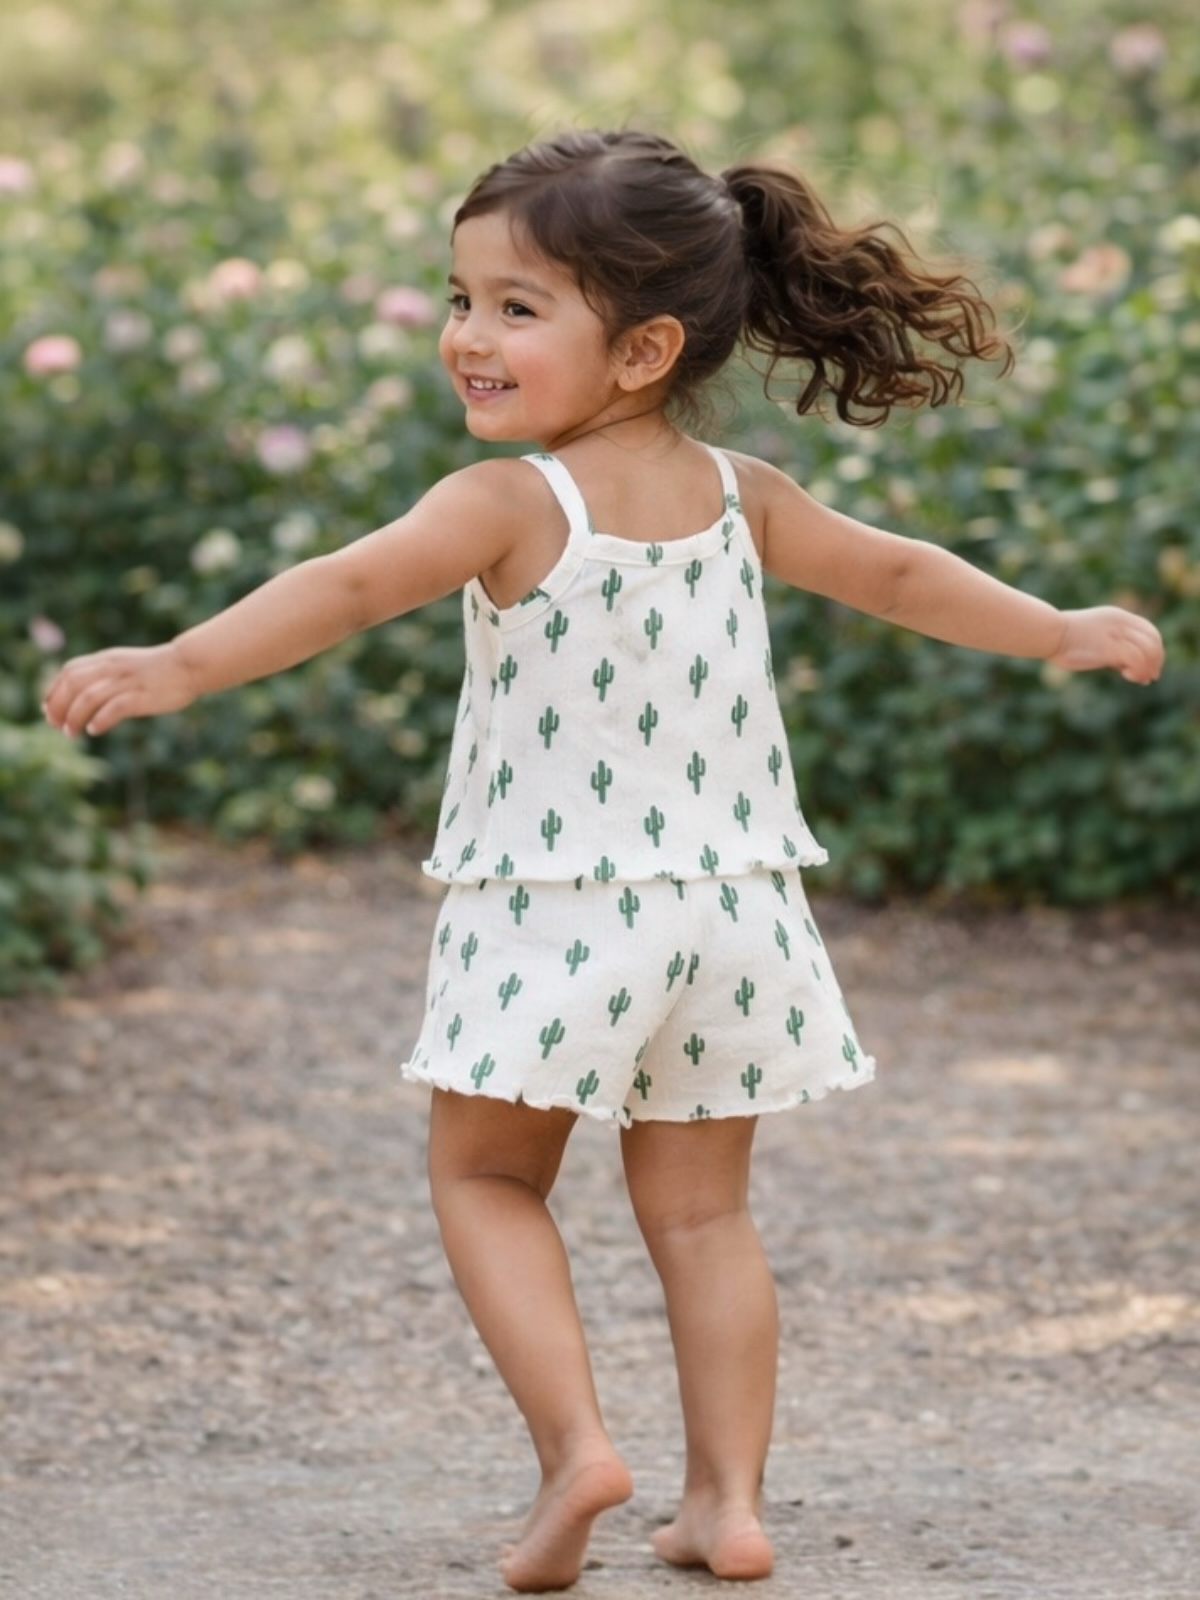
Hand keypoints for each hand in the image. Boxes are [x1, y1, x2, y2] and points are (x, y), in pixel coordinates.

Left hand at [42, 642, 197, 736]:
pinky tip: (95, 730)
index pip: (69, 671)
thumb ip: (107, 675)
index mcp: (107, 660)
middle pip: (72, 684)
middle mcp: (112, 668)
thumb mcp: (127, 666)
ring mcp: (126, 682)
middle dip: (58, 706)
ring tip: (72, 733)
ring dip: (74, 716)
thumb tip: (85, 695)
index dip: (53, 690)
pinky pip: (113, 708)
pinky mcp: (140, 696)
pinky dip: (99, 720)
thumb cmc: (161, 670)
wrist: (189, 664)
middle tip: (56, 725)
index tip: (48, 710)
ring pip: (87, 697)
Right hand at [1048, 606, 1163, 683]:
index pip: (1149, 629)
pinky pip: (1136, 660)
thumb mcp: (1092, 636)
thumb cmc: (1062, 638)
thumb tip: (1123, 665)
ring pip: (1148, 650)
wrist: (1049, 633)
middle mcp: (1121, 623)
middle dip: (1156, 660)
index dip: (1155, 648)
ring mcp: (1116, 635)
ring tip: (1141, 679)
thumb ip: (1109, 647)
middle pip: (1153, 639)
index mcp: (1117, 615)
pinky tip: (1128, 676)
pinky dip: (1138, 671)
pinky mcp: (1110, 648)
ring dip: (1148, 668)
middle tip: (1150, 677)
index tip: (1152, 664)